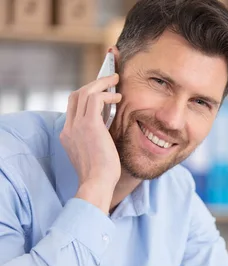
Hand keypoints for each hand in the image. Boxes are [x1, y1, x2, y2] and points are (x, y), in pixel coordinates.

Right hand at [60, 73, 121, 213]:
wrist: (97, 184)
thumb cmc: (102, 175)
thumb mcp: (95, 154)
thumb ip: (96, 139)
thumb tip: (107, 129)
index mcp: (68, 135)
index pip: (73, 106)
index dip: (86, 95)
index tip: (101, 91)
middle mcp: (69, 128)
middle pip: (76, 95)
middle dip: (93, 83)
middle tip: (109, 79)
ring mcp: (77, 126)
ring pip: (85, 92)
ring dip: (101, 83)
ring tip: (116, 80)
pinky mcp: (89, 125)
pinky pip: (95, 99)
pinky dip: (107, 94)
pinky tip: (118, 98)